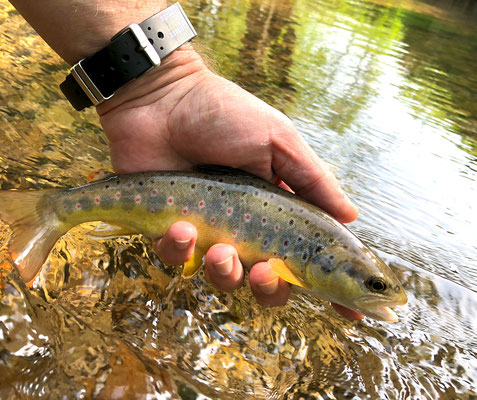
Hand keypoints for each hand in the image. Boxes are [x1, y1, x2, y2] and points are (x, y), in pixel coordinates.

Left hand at [97, 46, 361, 318]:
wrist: (160, 99)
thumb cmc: (222, 114)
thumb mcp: (277, 140)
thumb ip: (311, 179)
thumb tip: (352, 217)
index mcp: (276, 209)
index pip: (308, 257)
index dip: (330, 288)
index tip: (355, 314)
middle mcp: (244, 228)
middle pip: (268, 283)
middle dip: (269, 288)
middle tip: (264, 270)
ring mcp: (206, 232)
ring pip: (223, 279)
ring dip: (225, 272)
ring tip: (218, 247)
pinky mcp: (167, 231)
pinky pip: (177, 260)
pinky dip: (180, 250)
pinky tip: (180, 226)